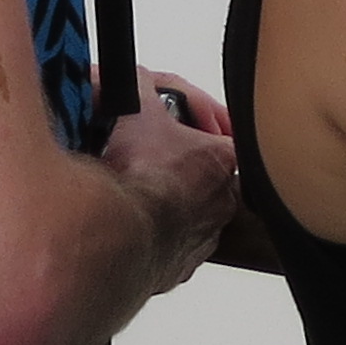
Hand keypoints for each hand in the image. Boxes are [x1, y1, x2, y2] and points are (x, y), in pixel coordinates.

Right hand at [102, 65, 239, 290]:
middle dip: (178, 163)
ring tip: (136, 187)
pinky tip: (131, 221)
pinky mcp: (178, 269)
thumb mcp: (136, 109)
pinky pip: (170, 247)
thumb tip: (131, 76)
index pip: (227, 135)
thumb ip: (139, 85)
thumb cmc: (138, 177)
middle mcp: (221, 203)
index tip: (183, 123)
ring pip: (189, 213)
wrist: (118, 236)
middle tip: (148, 154)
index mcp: (222, 160)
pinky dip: (153, 233)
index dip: (204, 125)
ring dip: (166, 200)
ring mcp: (202, 239)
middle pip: (206, 175)